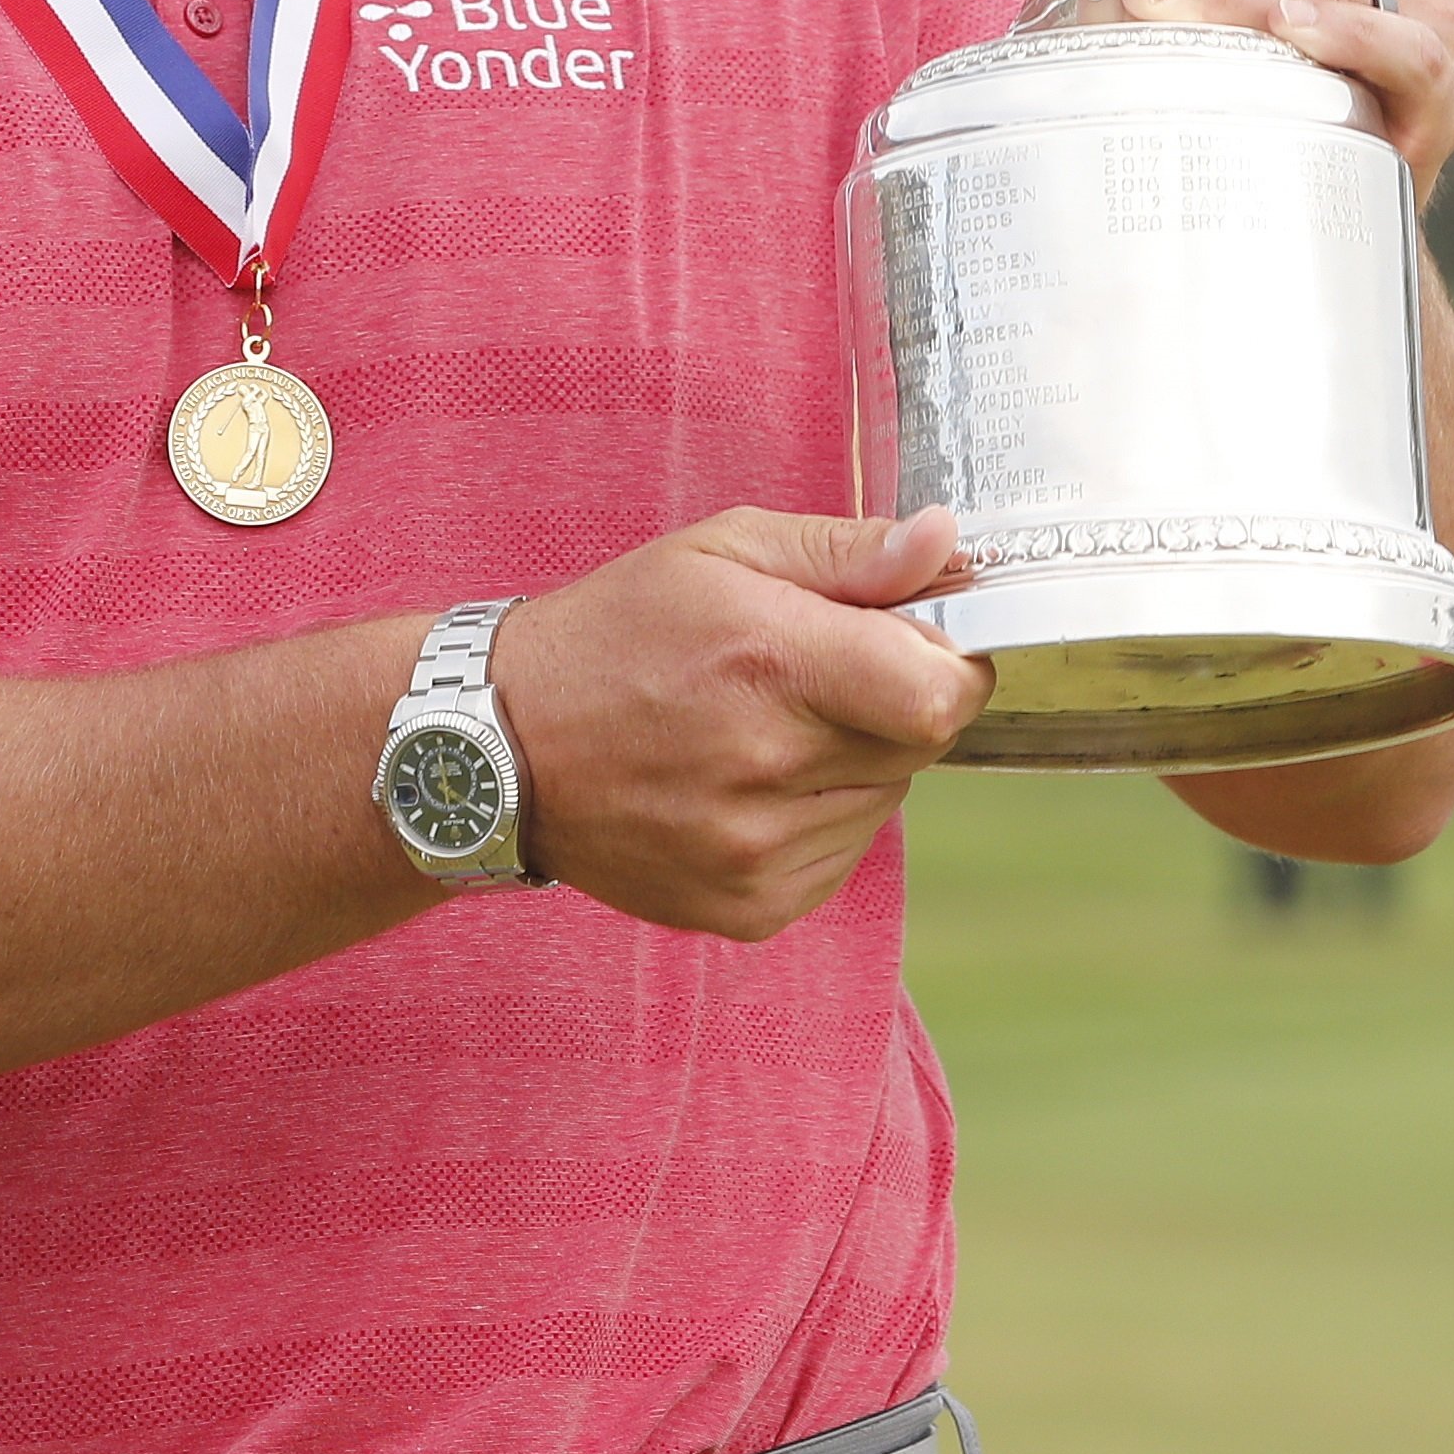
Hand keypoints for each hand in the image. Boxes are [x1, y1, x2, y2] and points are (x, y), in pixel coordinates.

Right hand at [493, 507, 986, 940]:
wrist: (503, 746)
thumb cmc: (617, 633)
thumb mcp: (720, 552)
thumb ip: (846, 552)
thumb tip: (944, 545)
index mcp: (767, 661)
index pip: (940, 695)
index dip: (949, 663)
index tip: (913, 644)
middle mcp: (764, 767)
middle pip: (920, 746)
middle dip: (891, 704)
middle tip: (811, 678)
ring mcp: (754, 852)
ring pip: (883, 802)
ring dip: (852, 764)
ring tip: (761, 732)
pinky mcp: (747, 908)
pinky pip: (840, 857)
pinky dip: (816, 818)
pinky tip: (746, 786)